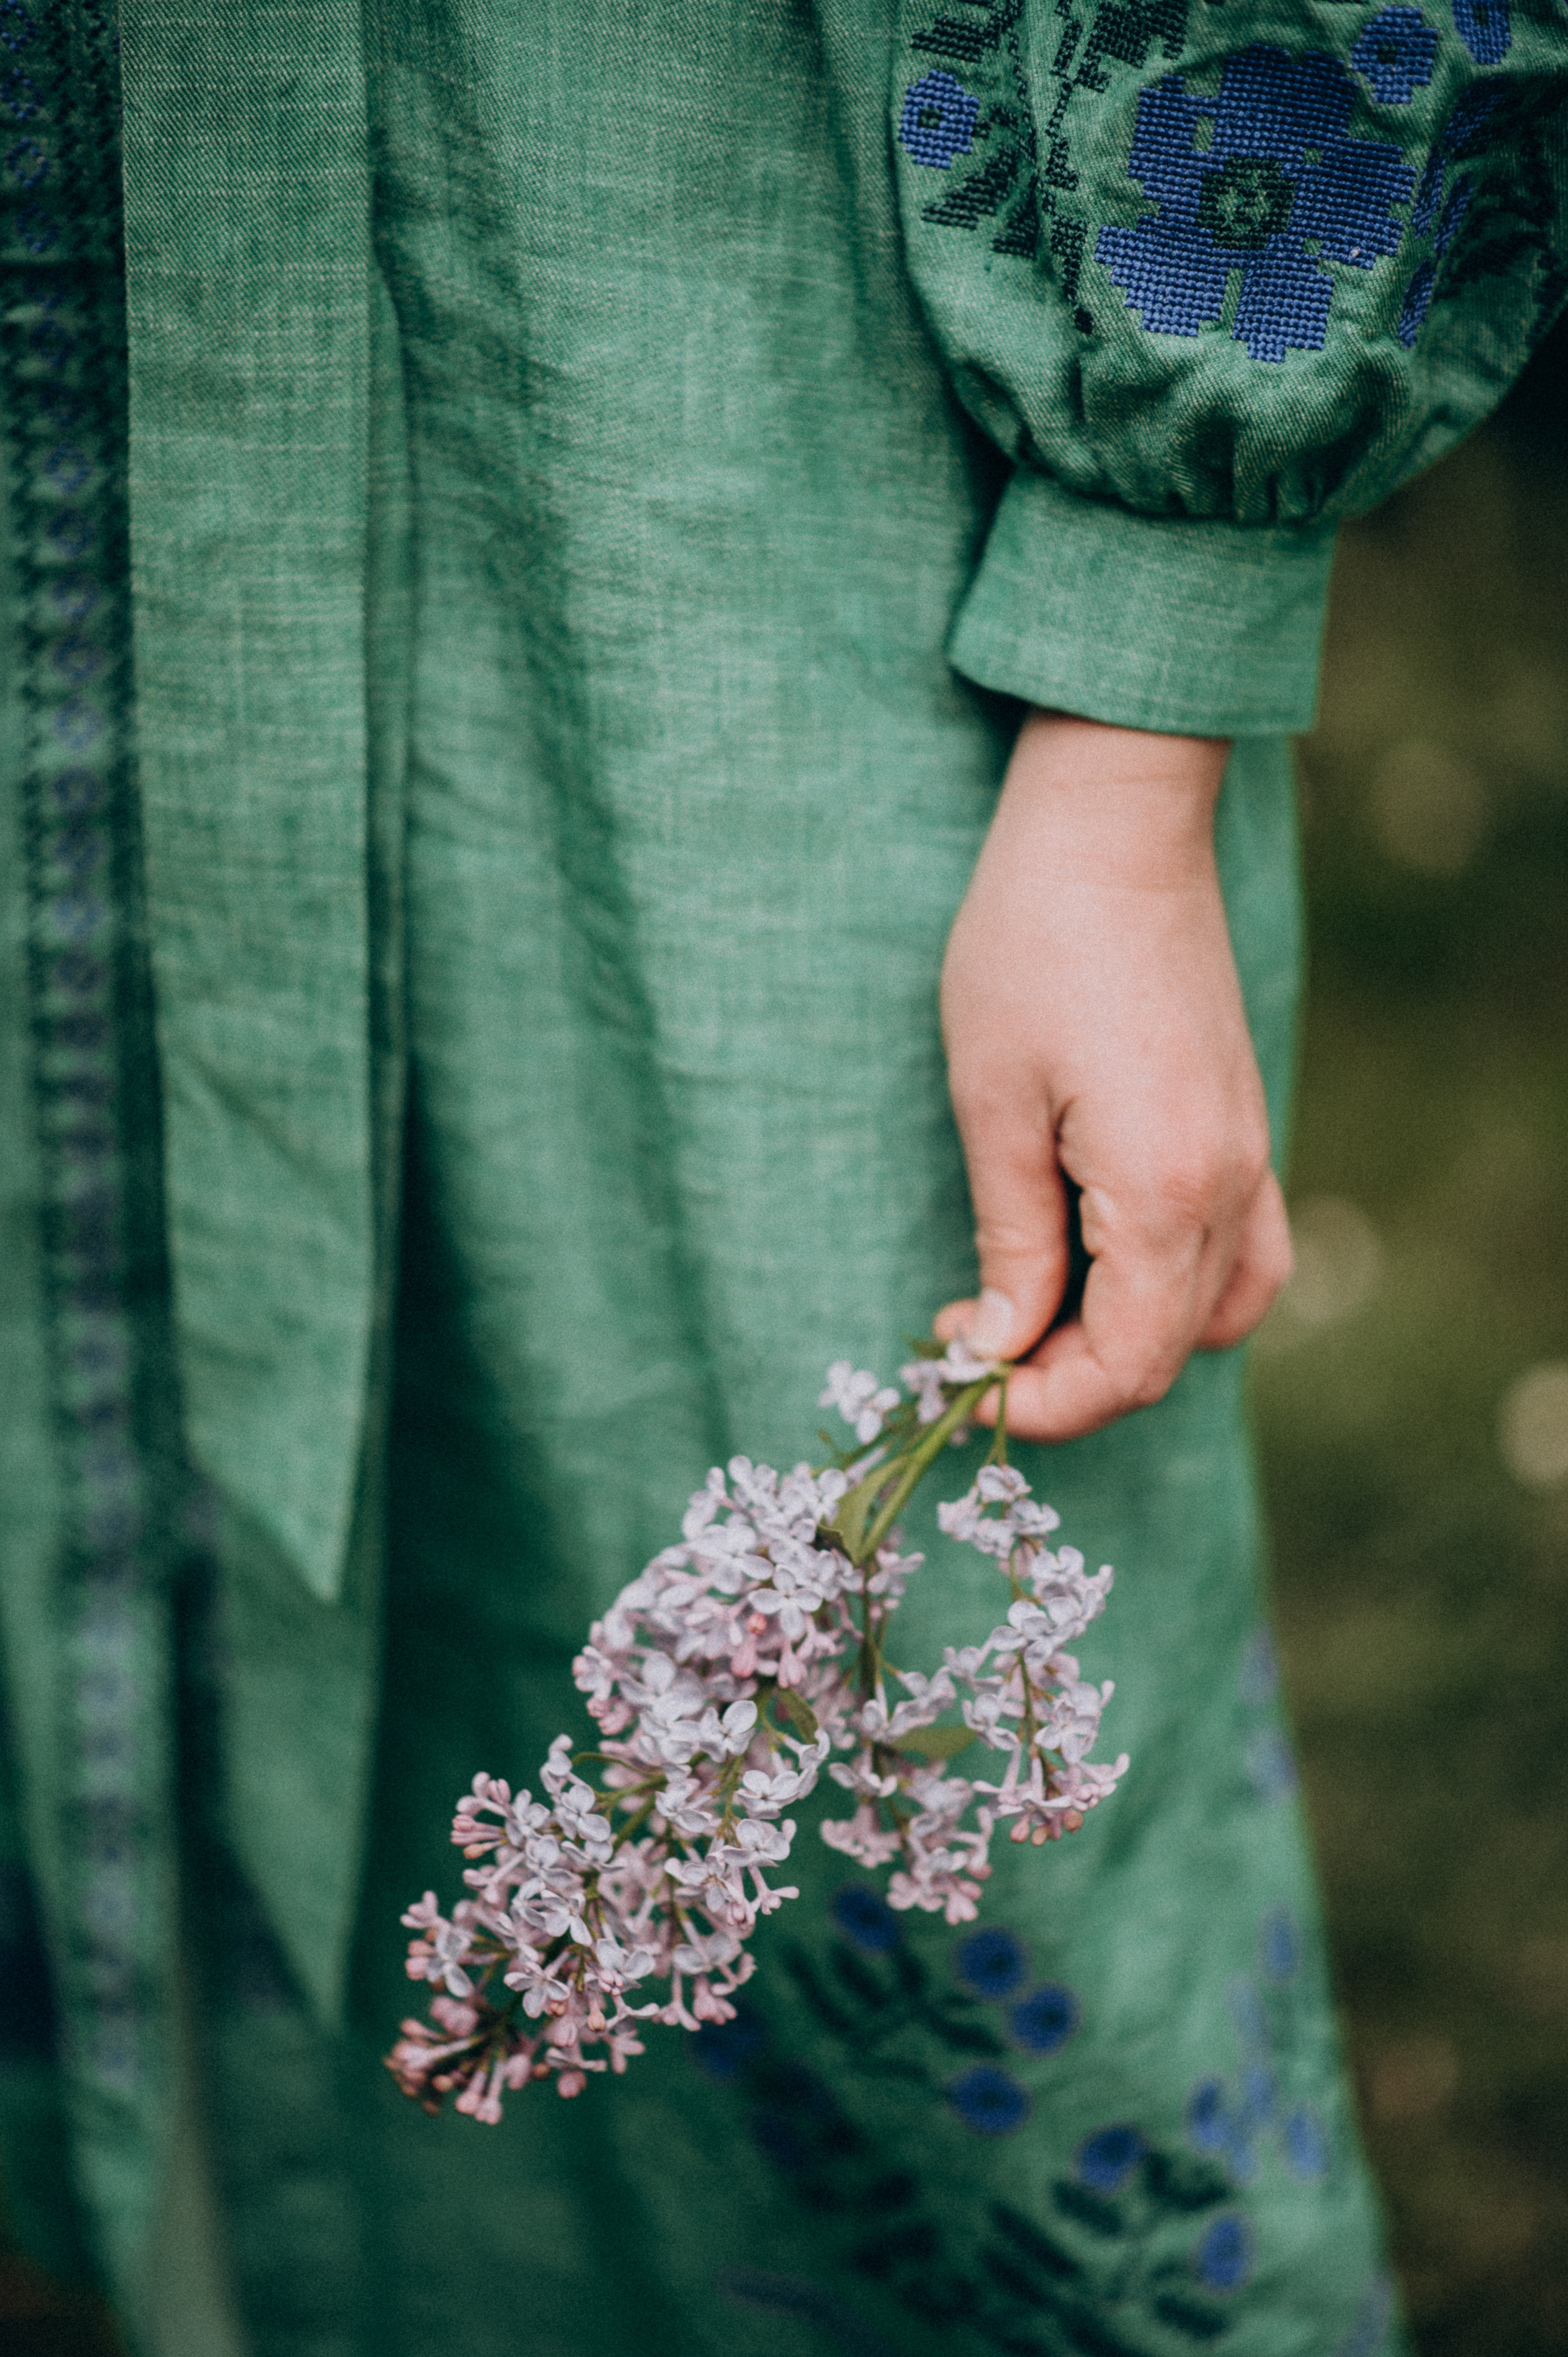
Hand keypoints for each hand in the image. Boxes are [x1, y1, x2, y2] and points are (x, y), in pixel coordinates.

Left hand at [935, 709, 1291, 1441]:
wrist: (1115, 827)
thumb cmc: (1033, 945)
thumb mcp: (992, 1101)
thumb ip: (1012, 1237)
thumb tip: (1002, 1345)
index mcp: (1166, 1192)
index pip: (1127, 1364)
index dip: (1047, 1405)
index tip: (966, 1386)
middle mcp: (1229, 1187)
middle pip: (1171, 1351)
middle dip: (1071, 1380)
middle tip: (974, 1349)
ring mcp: (1250, 1156)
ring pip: (1220, 1310)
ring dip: (1129, 1341)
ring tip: (1035, 1316)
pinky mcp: (1242, 1126)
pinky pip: (1240, 1252)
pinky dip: (1178, 1290)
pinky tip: (1101, 1265)